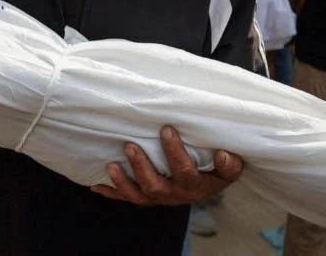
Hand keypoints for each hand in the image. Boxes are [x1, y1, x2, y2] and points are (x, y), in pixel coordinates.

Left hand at [91, 125, 242, 205]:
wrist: (206, 184)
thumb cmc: (215, 169)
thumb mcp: (228, 168)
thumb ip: (230, 163)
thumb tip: (224, 154)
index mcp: (194, 186)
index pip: (184, 171)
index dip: (175, 152)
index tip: (166, 129)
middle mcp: (174, 194)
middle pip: (155, 187)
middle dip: (141, 167)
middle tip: (130, 145)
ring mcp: (157, 197)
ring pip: (138, 195)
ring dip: (122, 181)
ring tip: (111, 165)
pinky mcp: (144, 196)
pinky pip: (126, 197)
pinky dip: (110, 192)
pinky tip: (95, 185)